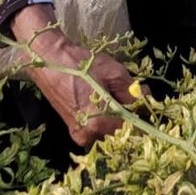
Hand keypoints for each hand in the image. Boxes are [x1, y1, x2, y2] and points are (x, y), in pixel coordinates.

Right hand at [10, 3, 142, 146]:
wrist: (49, 60)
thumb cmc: (81, 64)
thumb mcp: (113, 72)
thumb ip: (132, 90)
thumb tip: (146, 97)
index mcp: (100, 122)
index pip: (132, 130)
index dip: (141, 118)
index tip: (145, 107)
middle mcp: (89, 134)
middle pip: (119, 132)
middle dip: (127, 116)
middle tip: (128, 96)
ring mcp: (79, 133)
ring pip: (107, 130)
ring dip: (114, 117)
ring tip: (111, 95)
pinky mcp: (72, 128)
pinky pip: (95, 128)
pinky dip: (102, 117)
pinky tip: (100, 99)